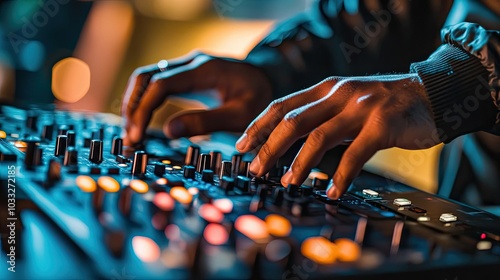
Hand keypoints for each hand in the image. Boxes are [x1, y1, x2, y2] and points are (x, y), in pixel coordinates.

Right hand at [121, 51, 272, 144]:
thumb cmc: (258, 97)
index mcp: (203, 70)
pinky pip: (156, 83)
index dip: (143, 109)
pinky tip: (143, 121)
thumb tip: (168, 131)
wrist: (269, 79)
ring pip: (147, 78)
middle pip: (146, 77)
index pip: (160, 84)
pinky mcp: (185, 75)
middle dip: (132, 107)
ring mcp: (187, 67)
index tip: (137, 135)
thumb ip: (206, 122)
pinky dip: (145, 101)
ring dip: (135, 103)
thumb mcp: (240, 115)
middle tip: (131, 137)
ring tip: (133, 133)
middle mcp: (191, 63)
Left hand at [235, 74, 438, 198]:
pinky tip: (333, 192)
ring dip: (299, 163)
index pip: (282, 106)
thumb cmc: (384, 105)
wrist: (431, 94)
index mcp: (326, 89)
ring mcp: (360, 108)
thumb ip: (321, 117)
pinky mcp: (382, 124)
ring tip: (287, 183)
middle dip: (269, 147)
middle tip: (255, 169)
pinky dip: (341, 176)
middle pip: (292, 121)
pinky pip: (355, 154)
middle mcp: (339, 94)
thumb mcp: (347, 103)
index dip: (258, 126)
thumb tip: (288, 143)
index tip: (241, 146)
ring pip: (318, 137)